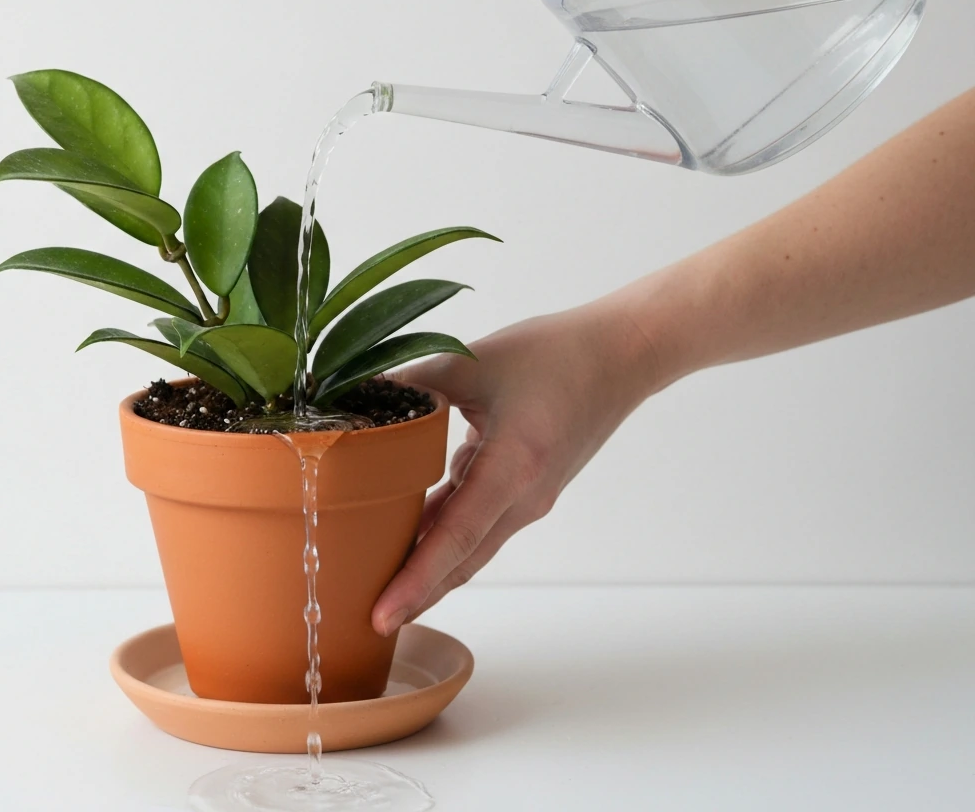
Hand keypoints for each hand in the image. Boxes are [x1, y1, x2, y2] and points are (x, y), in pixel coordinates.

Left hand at [372, 298, 663, 634]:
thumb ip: (412, 383)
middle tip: (367, 621)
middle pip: (461, 561)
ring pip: (470, 546)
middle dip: (415, 593)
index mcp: (512, 470)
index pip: (454, 541)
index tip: (382, 616)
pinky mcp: (528, 488)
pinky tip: (408, 533)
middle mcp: (524, 498)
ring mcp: (530, 498)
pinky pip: (480, 521)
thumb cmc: (557, 354)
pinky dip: (445, 534)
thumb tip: (352, 397)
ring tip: (378, 584)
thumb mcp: (475, 362)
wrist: (623, 354)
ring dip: (429, 567)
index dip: (415, 582)